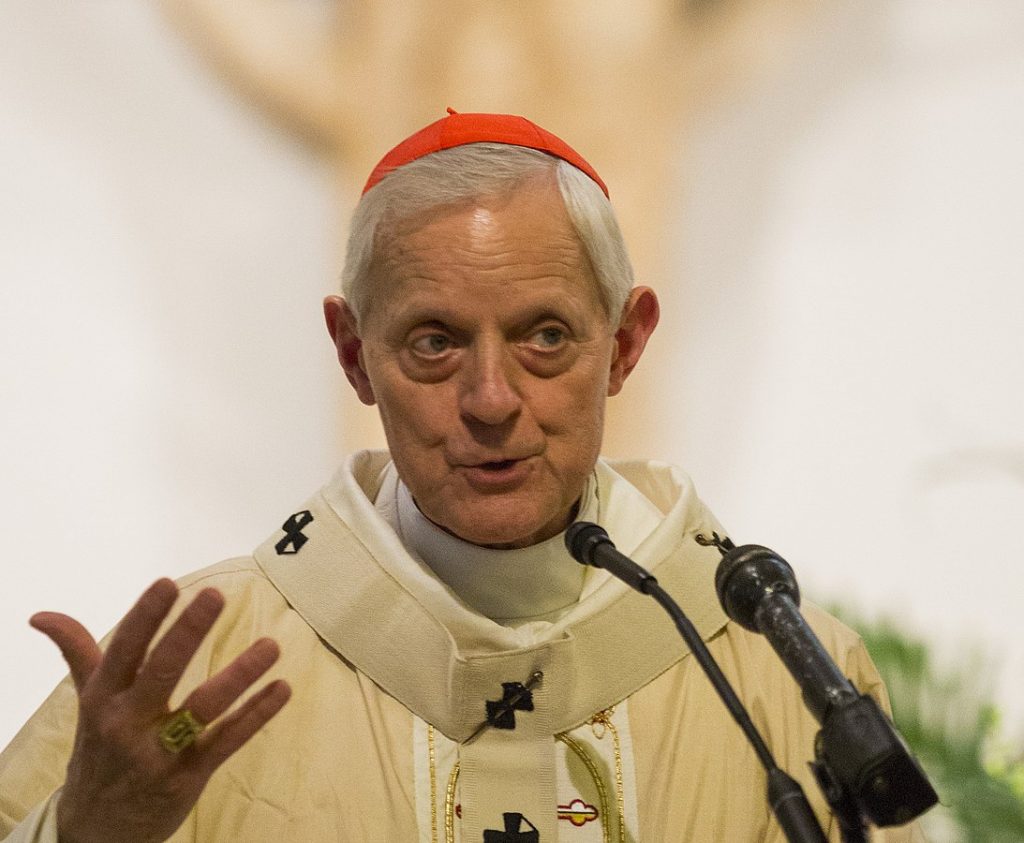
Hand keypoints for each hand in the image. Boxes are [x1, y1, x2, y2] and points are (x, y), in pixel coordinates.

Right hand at [31, 579, 291, 842]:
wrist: (94, 831)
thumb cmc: (99, 750)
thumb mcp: (88, 702)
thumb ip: (78, 653)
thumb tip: (42, 614)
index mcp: (104, 698)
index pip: (124, 650)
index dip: (145, 617)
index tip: (167, 584)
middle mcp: (128, 723)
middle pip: (161, 673)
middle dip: (186, 634)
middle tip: (216, 596)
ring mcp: (159, 752)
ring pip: (202, 709)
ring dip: (239, 675)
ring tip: (272, 646)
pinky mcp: (188, 776)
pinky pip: (227, 741)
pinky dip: (256, 714)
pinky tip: (282, 688)